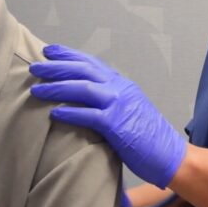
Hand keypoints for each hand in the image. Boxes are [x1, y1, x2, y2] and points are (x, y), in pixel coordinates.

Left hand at [29, 45, 187, 188]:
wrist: (172, 156)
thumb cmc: (148, 138)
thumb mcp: (129, 110)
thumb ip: (109, 102)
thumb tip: (84, 101)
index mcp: (122, 84)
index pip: (91, 63)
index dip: (69, 55)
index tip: (49, 50)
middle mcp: (120, 89)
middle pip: (83, 70)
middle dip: (56, 67)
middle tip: (35, 67)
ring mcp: (120, 105)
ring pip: (82, 88)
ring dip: (56, 87)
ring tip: (36, 90)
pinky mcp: (118, 125)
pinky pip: (89, 115)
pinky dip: (70, 112)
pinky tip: (54, 113)